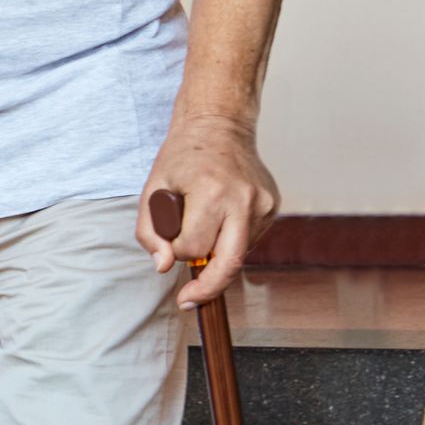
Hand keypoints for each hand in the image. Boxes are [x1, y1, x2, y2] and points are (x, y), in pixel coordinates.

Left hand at [135, 115, 279, 308]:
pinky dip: (230, 239)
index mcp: (212, 191)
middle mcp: (244, 199)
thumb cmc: (182, 156)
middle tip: (189, 300)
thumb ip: (150, 232)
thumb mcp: (152, 188)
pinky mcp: (274, 206)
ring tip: (202, 225)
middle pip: (230, 264)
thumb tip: (164, 267)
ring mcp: (264, 204)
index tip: (168, 246)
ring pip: (239, 253)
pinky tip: (221, 217)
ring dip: (217, 254)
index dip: (176, 251)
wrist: (219, 124)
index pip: (193, 247)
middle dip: (208, 289)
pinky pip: (249, 239)